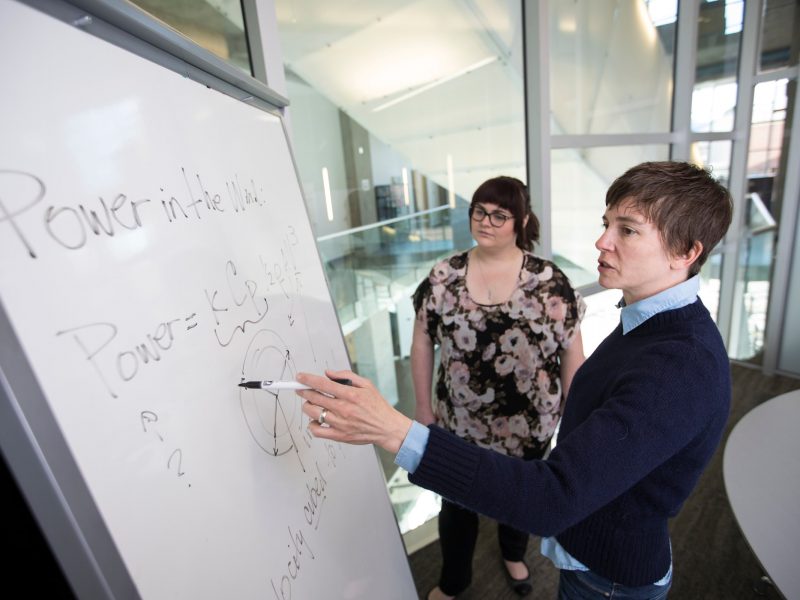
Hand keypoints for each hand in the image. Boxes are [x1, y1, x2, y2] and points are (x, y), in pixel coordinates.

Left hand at [297, 369, 412, 453]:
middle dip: (303, 391)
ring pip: (313, 413)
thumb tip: (328, 373)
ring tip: (310, 403)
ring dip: (307, 406)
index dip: (308, 379)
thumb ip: (346, 376)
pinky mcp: (339, 435)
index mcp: (350, 394)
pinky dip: (312, 425)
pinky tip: (316, 420)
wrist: (387, 428)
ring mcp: (340, 423)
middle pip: (314, 397)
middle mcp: (343, 409)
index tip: (300, 377)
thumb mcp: (366, 384)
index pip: (322, 384)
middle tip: (301, 389)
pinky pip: (317, 431)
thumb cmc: (378, 406)